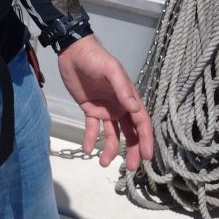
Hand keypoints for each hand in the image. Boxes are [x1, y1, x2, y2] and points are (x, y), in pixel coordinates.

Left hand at [57, 35, 152, 170]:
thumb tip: (134, 109)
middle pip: (129, 132)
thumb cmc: (95, 58)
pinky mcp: (90, 109)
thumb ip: (122, 89)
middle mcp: (119, 105)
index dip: (145, 139)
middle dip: (131, 150)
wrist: (73, 51)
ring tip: (103, 163)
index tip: (146, 156)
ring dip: (109, 149)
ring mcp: (105, 108)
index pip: (141, 122)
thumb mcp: (111, 70)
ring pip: (111, 134)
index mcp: (128, 96)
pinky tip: (87, 150)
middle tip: (129, 168)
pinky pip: (92, 128)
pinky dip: (90, 140)